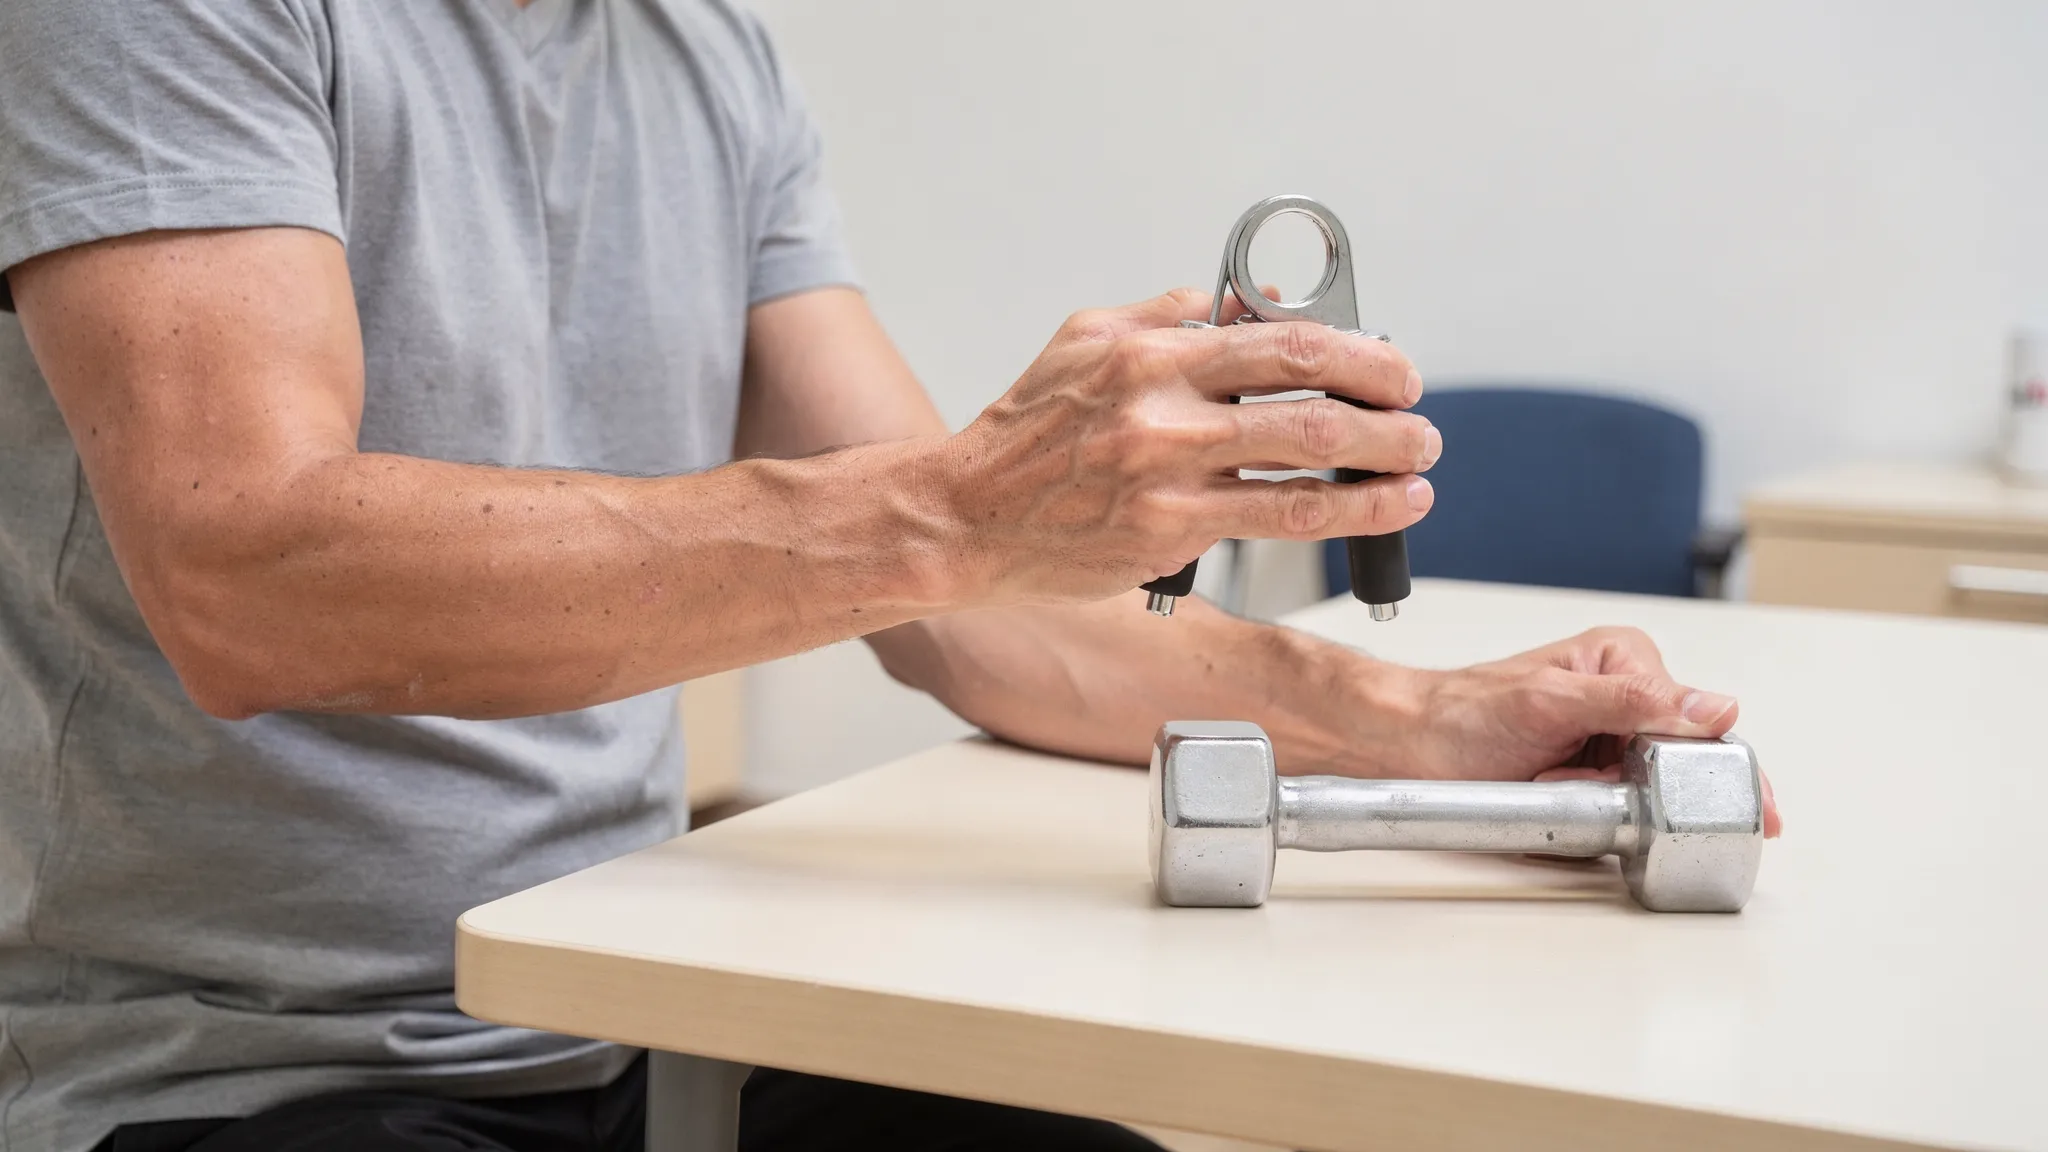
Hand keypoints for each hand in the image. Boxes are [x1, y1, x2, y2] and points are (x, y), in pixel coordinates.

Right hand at [938, 288, 1441, 605]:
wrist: (968, 517)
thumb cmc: (1025, 434)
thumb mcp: (1084, 340)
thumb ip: (1165, 316)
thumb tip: (1243, 302)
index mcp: (1149, 354)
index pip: (1281, 340)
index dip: (1357, 353)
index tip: (1391, 367)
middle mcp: (1162, 411)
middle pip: (1309, 401)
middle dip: (1386, 409)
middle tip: (1418, 419)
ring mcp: (1168, 477)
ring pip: (1305, 469)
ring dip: (1381, 469)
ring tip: (1418, 469)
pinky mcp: (1170, 533)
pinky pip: (1277, 522)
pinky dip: (1344, 516)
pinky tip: (1382, 512)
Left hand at [1388, 626, 1781, 835]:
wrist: (1412, 747)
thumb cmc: (1465, 714)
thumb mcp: (1550, 702)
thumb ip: (1634, 703)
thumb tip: (1714, 709)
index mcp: (1628, 660)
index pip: (1700, 721)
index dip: (1686, 766)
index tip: (1673, 791)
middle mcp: (1627, 697)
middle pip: (1675, 766)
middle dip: (1629, 788)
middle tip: (1570, 778)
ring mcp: (1610, 743)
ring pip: (1647, 798)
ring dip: (1601, 803)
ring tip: (1552, 783)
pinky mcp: (1593, 780)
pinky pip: (1618, 816)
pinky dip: (1586, 818)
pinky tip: (1551, 796)